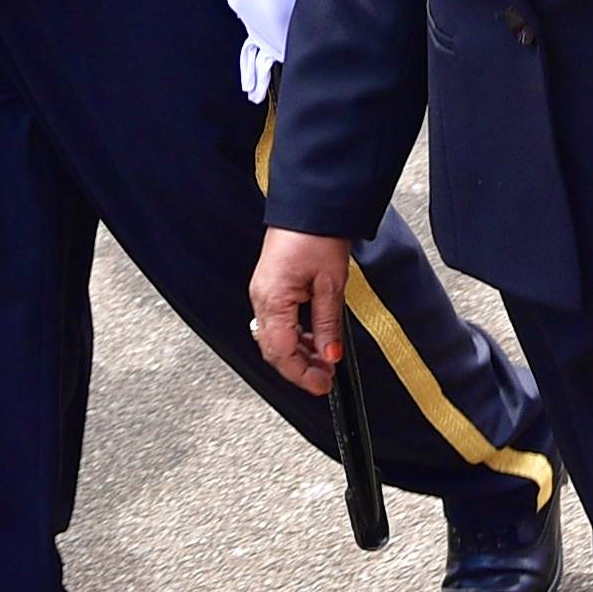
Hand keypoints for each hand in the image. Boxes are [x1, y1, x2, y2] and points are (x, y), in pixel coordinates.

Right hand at [249, 225, 357, 397]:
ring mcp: (262, 293)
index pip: (282, 352)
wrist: (310, 206)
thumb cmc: (318, 236)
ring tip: (324, 361)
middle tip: (325, 379)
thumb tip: (330, 356)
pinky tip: (313, 340)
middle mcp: (261, 298)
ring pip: (274, 338)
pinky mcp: (268, 287)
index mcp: (272, 299)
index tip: (323, 385)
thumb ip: (327, 325)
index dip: (302, 374)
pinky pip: (276, 323)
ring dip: (297, 354)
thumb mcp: (331, 285)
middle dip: (299, 369)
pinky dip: (294, 337)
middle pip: (274, 350)